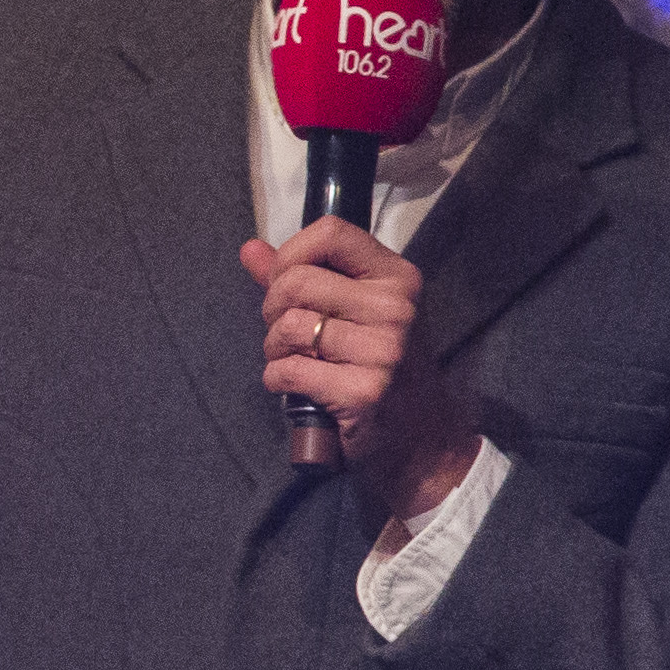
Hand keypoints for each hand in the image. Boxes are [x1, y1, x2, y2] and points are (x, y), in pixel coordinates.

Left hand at [242, 220, 479, 529]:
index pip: (331, 232)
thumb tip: (249, 249)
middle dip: (273, 310)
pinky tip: (297, 388)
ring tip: (295, 360)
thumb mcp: (352, 312)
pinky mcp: (364, 391)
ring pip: (288, 326)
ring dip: (274, 348)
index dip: (291, 254)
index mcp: (397, 277)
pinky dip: (277, 379)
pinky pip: (287, 370)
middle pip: (297, 281)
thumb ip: (301, 277)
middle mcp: (396, 307)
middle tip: (287, 335)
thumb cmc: (377, 367)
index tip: (286, 282)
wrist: (419, 437)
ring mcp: (384, 350)